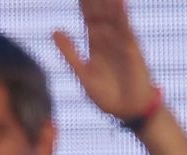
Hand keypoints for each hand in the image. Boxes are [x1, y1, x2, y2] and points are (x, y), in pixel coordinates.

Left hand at [53, 0, 157, 118]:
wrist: (127, 111)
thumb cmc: (106, 94)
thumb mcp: (82, 72)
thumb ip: (69, 51)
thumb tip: (55, 30)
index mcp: (95, 42)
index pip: (88, 15)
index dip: (84, 1)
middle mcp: (109, 38)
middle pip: (101, 10)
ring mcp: (121, 42)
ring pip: (113, 15)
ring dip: (108, 2)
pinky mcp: (132, 50)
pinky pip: (126, 30)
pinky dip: (122, 16)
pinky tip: (118, 2)